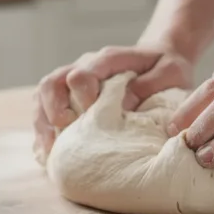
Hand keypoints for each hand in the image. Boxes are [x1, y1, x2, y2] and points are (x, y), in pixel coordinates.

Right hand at [33, 45, 193, 164]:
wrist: (158, 61)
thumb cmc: (165, 68)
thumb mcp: (170, 72)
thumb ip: (150, 85)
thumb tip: (125, 106)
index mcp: (106, 60)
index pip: (81, 74)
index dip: (82, 95)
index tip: (93, 112)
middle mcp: (83, 67)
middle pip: (52, 83)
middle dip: (53, 109)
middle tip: (65, 129)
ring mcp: (71, 82)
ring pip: (42, 96)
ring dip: (42, 123)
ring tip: (48, 151)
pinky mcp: (67, 96)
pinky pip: (44, 110)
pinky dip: (43, 131)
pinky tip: (47, 153)